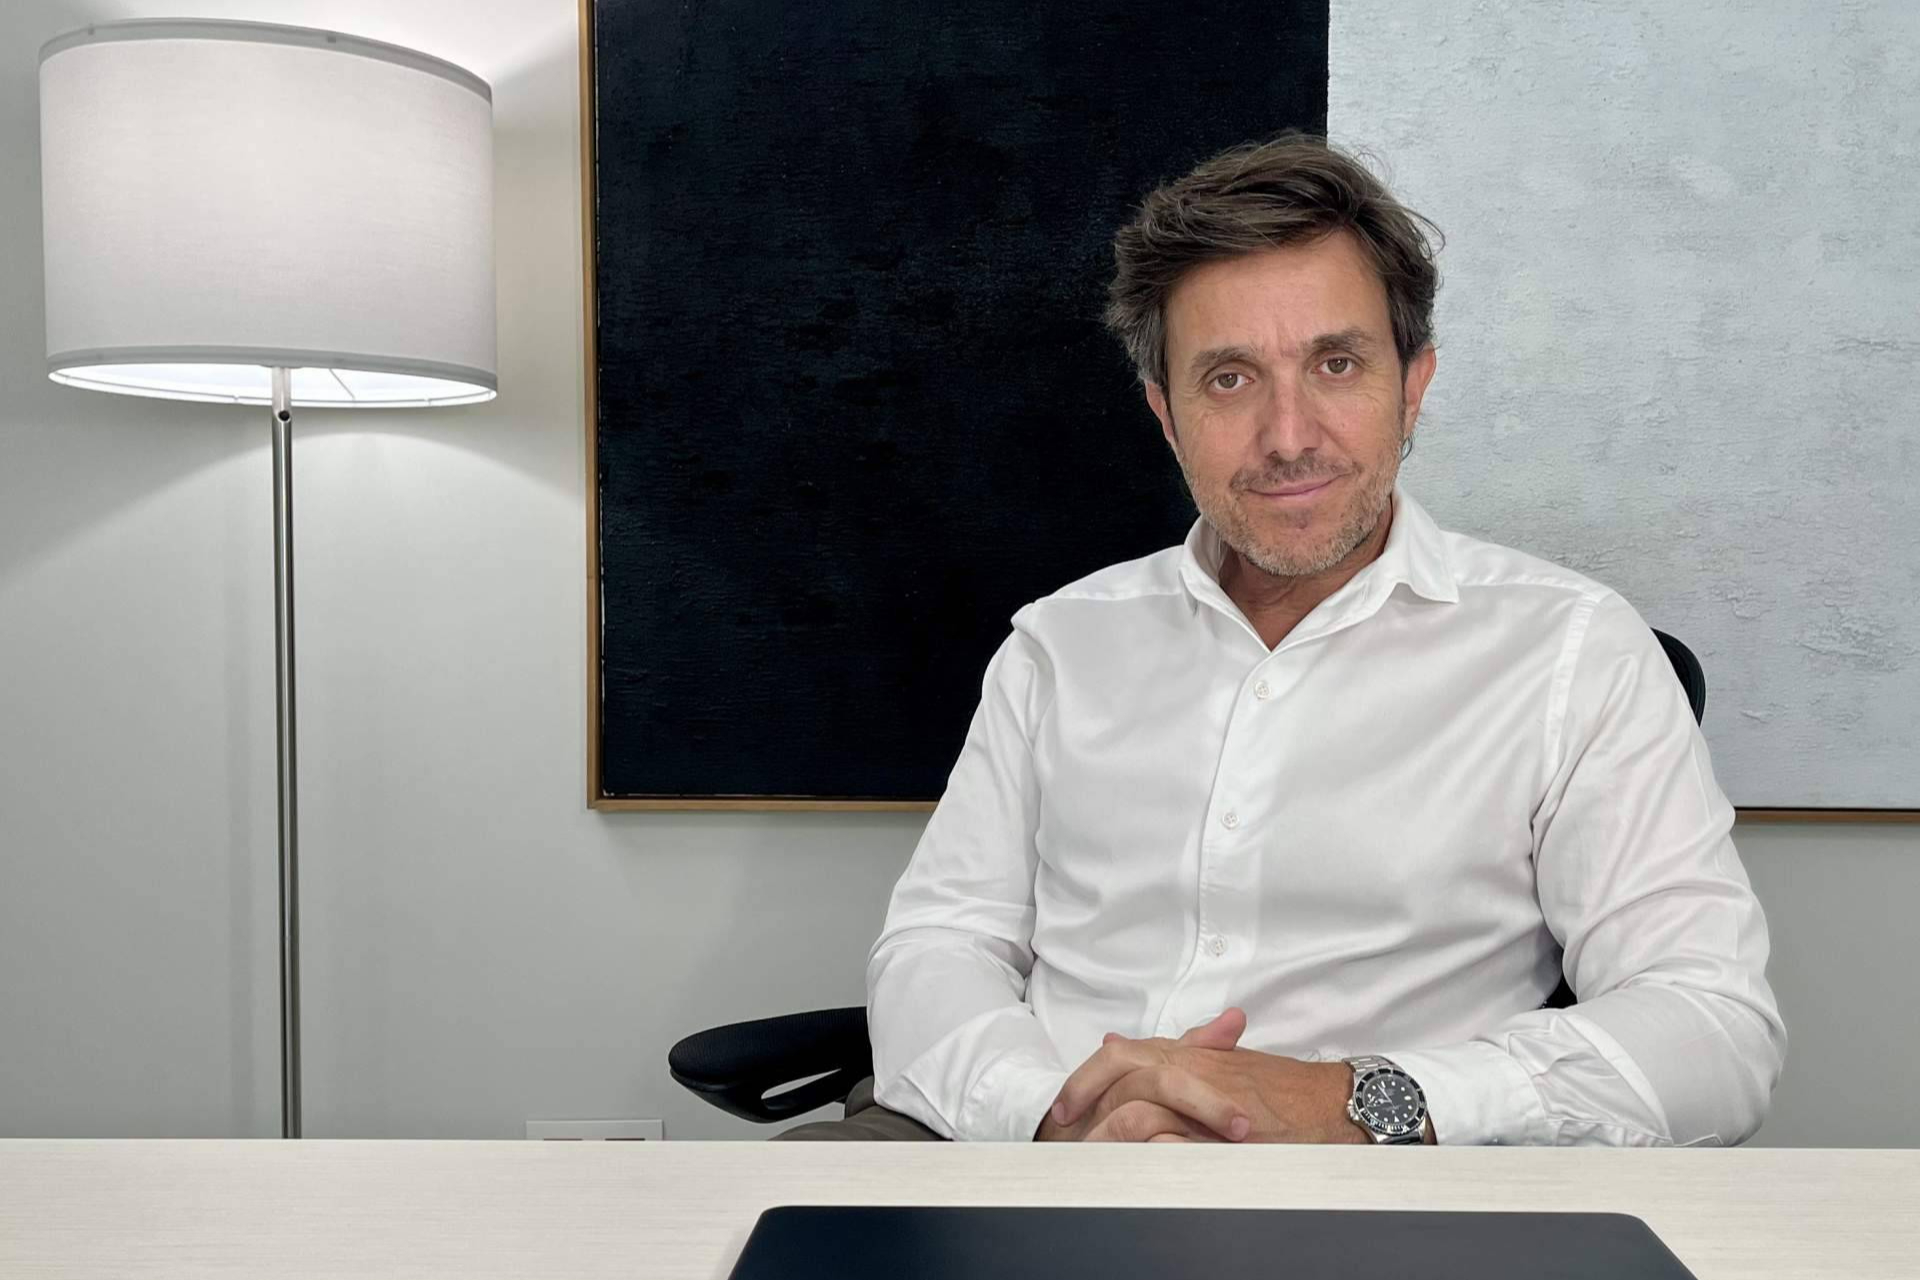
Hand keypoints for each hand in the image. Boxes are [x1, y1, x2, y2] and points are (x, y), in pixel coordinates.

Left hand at [1045, 1008, 1374, 1144]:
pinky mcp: (1225, 1130)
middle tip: (1062, 1129)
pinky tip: (1130, 1171)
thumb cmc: (1275, 1091)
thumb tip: (1113, 1042)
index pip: (1117, 1057)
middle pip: (1120, 1069)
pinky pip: (1175, 1141)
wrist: (1329, 1104)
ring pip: (1140, 1105)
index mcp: (1183, 1055)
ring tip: (1088, 1157)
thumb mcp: (1217, 1065)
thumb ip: (1165, 1054)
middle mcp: (1190, 1068)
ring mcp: (1206, 1098)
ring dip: (1109, 1132)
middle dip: (1084, 1097)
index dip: (1083, 1081)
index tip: (1060, 1111)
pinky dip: (1148, 1155)